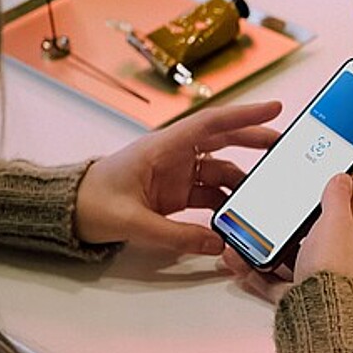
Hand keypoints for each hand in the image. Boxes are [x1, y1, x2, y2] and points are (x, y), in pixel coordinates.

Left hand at [74, 101, 282, 254]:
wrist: (66, 212)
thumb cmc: (90, 203)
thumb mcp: (133, 222)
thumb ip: (177, 236)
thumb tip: (218, 244)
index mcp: (162, 147)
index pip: (211, 124)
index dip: (245, 115)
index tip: (275, 107)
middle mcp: (174, 155)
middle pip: (224, 141)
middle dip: (255, 141)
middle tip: (286, 146)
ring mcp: (177, 174)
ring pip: (221, 170)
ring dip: (244, 180)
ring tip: (266, 192)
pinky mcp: (176, 193)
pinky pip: (211, 193)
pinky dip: (227, 203)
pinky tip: (239, 215)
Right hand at [221, 174, 352, 303]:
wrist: (324, 316)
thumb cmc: (336, 267)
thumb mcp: (337, 221)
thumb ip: (337, 197)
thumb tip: (343, 176)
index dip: (342, 179)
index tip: (327, 167)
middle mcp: (342, 252)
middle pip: (319, 225)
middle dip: (296, 213)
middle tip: (278, 199)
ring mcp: (321, 272)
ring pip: (290, 251)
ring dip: (267, 241)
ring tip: (246, 230)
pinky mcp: (300, 292)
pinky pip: (272, 278)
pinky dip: (253, 269)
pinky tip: (236, 258)